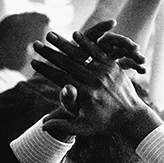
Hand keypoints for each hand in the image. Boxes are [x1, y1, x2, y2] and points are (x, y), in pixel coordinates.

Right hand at [31, 30, 153, 136]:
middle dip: (50, 54)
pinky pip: (98, 52)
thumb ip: (63, 126)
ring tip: (50, 35)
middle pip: (68, 64)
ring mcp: (104, 72)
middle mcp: (94, 82)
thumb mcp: (83, 128)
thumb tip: (42, 125)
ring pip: (81, 56)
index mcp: (85, 95)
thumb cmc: (104, 124)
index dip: (45, 70)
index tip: (32, 62)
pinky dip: (87, 43)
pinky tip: (75, 34)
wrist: (131, 116)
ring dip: (64, 44)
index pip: (60, 79)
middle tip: (35, 45)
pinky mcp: (113, 66)